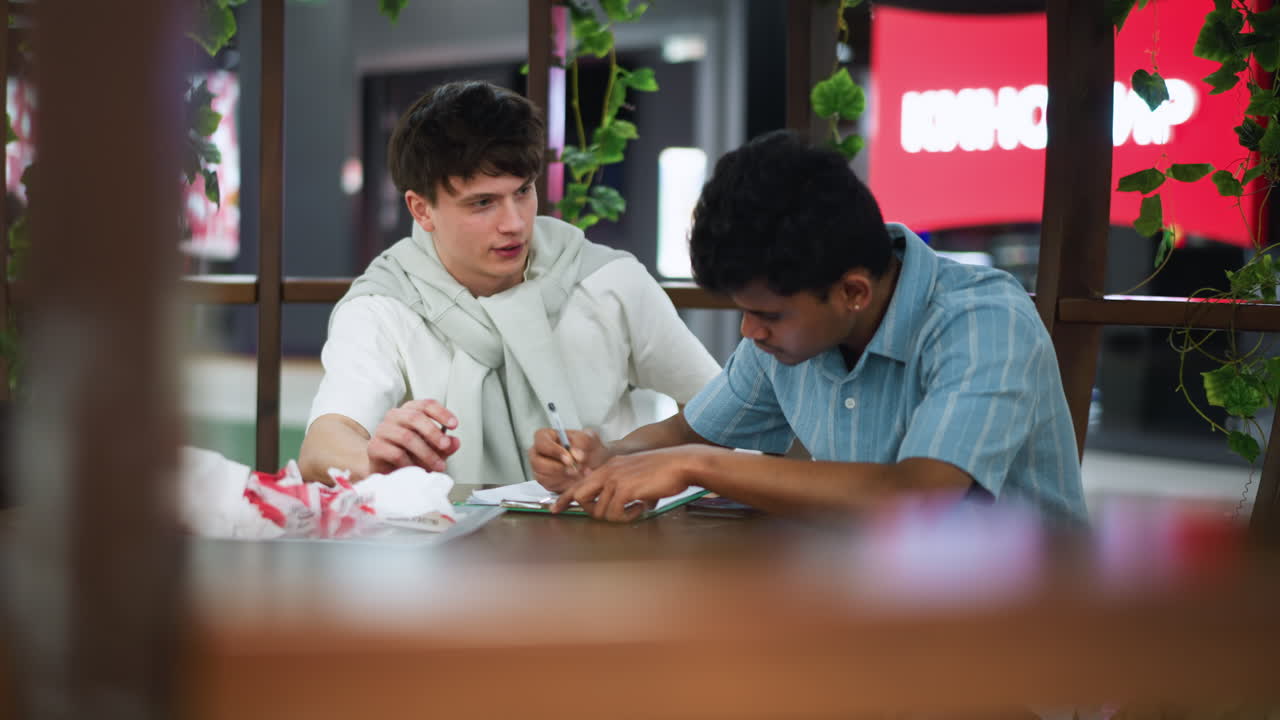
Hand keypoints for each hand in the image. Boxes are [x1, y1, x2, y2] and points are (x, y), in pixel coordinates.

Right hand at [367, 399, 459, 474]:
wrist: (386, 470)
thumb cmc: (409, 455)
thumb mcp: (433, 450)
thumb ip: (445, 445)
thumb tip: (455, 442)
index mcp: (410, 411)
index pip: (426, 405)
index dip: (442, 413)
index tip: (454, 425)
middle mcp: (395, 416)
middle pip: (415, 417)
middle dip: (433, 433)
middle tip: (445, 446)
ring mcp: (383, 430)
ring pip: (406, 437)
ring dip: (426, 453)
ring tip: (436, 465)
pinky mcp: (375, 447)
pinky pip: (396, 453)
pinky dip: (410, 463)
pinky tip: (416, 469)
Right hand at [528, 428, 610, 491]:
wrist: (594, 462)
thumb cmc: (586, 446)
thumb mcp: (588, 438)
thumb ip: (582, 442)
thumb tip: (574, 454)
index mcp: (545, 436)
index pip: (541, 442)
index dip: (554, 451)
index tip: (569, 459)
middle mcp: (538, 452)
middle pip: (538, 462)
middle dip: (558, 468)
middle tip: (575, 470)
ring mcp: (539, 468)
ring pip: (543, 476)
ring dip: (563, 477)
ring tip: (580, 474)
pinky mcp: (545, 482)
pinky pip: (549, 486)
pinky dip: (564, 484)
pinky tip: (576, 480)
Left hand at [550, 445, 718, 521]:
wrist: (681, 463)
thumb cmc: (663, 471)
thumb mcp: (636, 474)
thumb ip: (621, 487)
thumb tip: (613, 509)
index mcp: (609, 466)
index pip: (579, 483)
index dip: (564, 498)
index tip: (554, 510)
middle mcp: (608, 471)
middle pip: (581, 498)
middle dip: (592, 512)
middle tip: (614, 514)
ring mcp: (615, 479)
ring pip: (600, 512)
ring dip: (617, 517)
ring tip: (635, 509)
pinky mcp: (624, 489)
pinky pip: (615, 514)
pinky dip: (627, 517)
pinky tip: (641, 507)